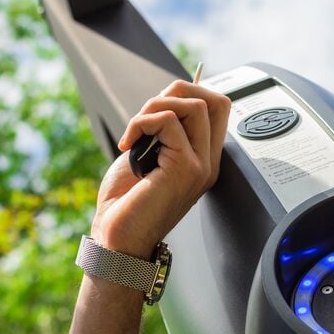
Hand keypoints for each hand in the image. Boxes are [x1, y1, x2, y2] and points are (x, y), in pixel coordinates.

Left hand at [90, 80, 230, 258]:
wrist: (116, 240)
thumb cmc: (124, 203)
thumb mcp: (145, 156)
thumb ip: (161, 131)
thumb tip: (163, 99)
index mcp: (201, 158)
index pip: (217, 108)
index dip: (187, 95)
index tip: (153, 112)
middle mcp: (207, 162)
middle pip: (213, 100)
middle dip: (173, 93)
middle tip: (145, 118)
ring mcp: (200, 165)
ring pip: (194, 105)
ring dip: (154, 107)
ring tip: (134, 134)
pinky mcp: (185, 168)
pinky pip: (168, 121)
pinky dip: (140, 123)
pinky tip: (127, 145)